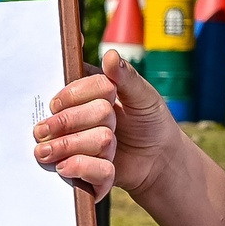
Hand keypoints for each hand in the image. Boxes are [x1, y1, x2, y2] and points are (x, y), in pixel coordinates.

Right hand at [33, 48, 189, 203]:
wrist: (159, 159)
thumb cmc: (150, 121)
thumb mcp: (144, 96)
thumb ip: (126, 76)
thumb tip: (110, 55)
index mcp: (83, 92)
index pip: (69, 92)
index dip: (84, 97)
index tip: (107, 102)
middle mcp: (70, 116)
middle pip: (65, 118)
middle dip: (94, 123)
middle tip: (113, 126)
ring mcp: (69, 144)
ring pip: (66, 144)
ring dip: (94, 145)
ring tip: (111, 147)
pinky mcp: (75, 170)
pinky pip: (74, 168)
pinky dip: (95, 168)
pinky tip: (109, 164)